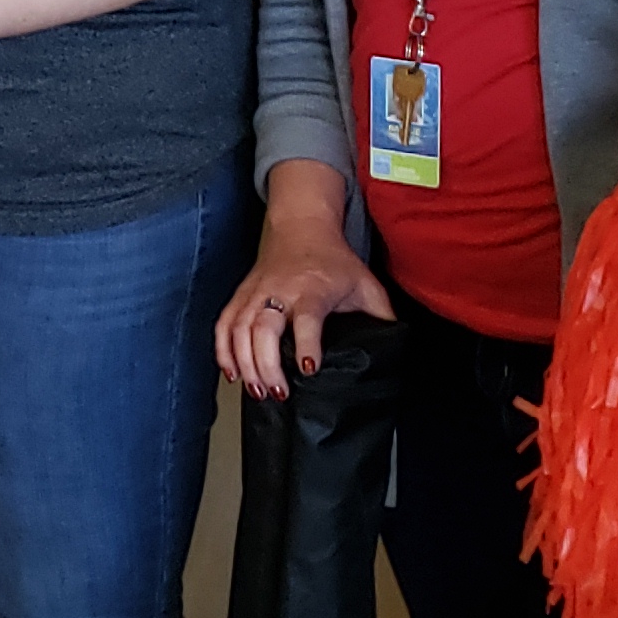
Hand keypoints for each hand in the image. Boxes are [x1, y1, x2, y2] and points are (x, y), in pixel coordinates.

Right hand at [212, 162, 394, 396]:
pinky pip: (223, 324)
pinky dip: (222, 350)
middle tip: (277, 391)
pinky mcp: (241, 295)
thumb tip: (394, 347)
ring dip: (243, 362)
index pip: (306, 318)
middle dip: (266, 363)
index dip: (306, 344)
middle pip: (263, 327)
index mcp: (313, 288)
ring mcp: (256, 292)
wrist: (302, 226)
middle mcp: (280, 290)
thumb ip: (381, 316)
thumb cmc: (334, 259)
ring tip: (256, 391)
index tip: (307, 368)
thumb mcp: (366, 284)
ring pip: (239, 328)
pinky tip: (231, 372)